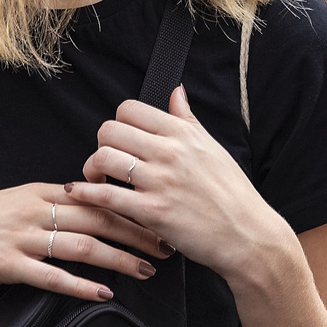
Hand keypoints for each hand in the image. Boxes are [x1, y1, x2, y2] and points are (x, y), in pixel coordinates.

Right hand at [0, 182, 172, 305]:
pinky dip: (80, 285)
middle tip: (166, 245)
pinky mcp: (7, 265)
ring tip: (146, 270)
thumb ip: (51, 204)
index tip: (160, 215)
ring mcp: (21, 237)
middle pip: (97, 218)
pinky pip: (51, 276)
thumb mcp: (16, 202)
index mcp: (41, 192)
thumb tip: (89, 207)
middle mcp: (36, 209)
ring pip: (82, 245)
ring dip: (118, 259)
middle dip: (136, 231)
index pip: (96, 196)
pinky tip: (103, 294)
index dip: (131, 206)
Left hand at [65, 85, 291, 286]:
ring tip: (95, 177)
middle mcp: (168, 151)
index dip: (118, 122)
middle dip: (101, 143)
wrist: (248, 235)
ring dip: (91, 167)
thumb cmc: (233, 192)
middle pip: (110, 130)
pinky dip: (86, 192)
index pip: (130, 109)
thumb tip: (176, 91)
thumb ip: (187, 118)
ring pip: (104, 157)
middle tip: (104, 159)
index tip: (119, 138)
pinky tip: (78, 192)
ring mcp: (159, 181)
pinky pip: (107, 195)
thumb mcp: (212, 146)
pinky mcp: (152, 212)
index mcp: (181, 133)